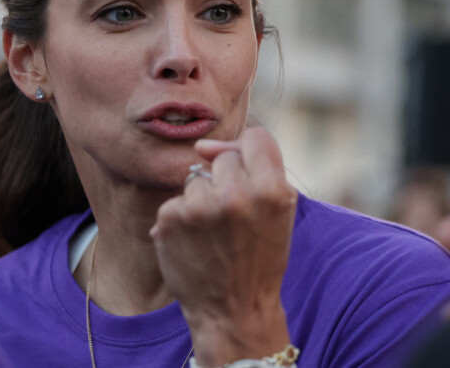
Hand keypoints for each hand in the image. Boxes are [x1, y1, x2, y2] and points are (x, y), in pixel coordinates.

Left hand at [150, 127, 296, 366]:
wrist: (233, 312)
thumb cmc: (260, 256)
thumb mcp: (279, 210)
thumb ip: (255, 166)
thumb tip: (202, 145)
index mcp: (271, 190)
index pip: (256, 137)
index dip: (251, 153)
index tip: (248, 174)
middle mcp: (235, 195)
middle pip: (223, 158)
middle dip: (226, 181)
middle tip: (234, 217)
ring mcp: (199, 207)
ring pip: (197, 178)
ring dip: (203, 199)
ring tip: (213, 233)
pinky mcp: (170, 219)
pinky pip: (177, 200)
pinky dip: (183, 217)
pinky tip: (195, 242)